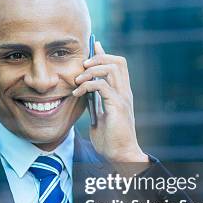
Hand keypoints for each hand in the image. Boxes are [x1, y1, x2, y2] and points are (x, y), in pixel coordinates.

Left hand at [72, 41, 148, 164]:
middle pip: (118, 61)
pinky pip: (102, 86)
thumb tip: (84, 89)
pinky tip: (77, 94)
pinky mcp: (117, 106)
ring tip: (78, 80)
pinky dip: (87, 85)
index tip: (92, 46)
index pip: (117, 65)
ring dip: (92, 70)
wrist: (119, 156)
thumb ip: (95, 101)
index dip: (104, 54)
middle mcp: (125, 92)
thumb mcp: (99, 115)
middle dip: (98, 58)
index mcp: (122, 93)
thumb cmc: (110, 139)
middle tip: (82, 67)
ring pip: (112, 68)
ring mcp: (122, 98)